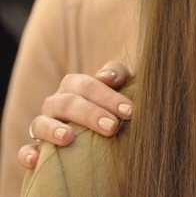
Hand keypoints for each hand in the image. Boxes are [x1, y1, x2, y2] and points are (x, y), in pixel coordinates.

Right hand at [18, 61, 132, 169]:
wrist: (101, 129)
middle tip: (112, 127)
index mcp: (74, 85)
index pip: (87, 86)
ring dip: (53, 130)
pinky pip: (25, 150)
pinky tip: (35, 161)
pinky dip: (27, 154)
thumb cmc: (112, 105)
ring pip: (41, 123)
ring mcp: (44, 125)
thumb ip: (117, 74)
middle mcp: (56, 103)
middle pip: (67, 103)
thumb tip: (106, 76)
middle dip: (90, 114)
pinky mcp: (37, 148)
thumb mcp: (120, 87)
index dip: (109, 97)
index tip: (130, 111)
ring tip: (68, 138)